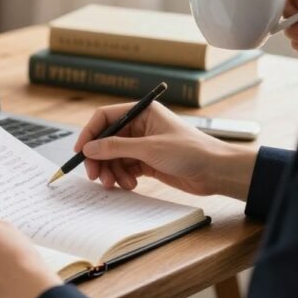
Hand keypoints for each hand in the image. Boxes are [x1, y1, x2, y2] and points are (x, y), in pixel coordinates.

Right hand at [75, 102, 256, 199]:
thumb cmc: (190, 152)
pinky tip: (131, 184)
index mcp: (142, 112)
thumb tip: (88, 149)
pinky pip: (125, 167)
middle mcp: (140, 126)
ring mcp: (143, 144)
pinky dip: (123, 177)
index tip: (80, 153)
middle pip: (107, 140)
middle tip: (95, 176)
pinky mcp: (148, 161)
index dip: (90, 134)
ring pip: (114, 156)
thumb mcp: (149, 148)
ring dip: (112, 171)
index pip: (105, 117)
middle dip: (100, 158)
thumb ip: (116, 147)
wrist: (217, 171)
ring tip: (118, 184)